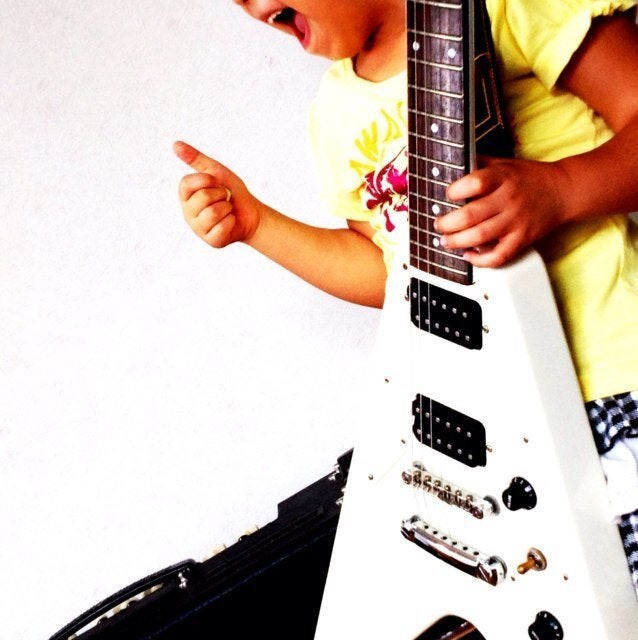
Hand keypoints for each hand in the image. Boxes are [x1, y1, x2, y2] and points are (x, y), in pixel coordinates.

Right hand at [174, 141, 262, 247]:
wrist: (251, 213)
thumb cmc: (232, 192)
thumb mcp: (216, 171)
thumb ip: (196, 159)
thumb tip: (175, 144)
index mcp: (186, 196)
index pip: (186, 184)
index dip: (206, 180)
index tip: (216, 182)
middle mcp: (188, 213)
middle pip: (203, 198)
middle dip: (221, 194)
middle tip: (225, 198)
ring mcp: (199, 229)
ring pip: (212, 213)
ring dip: (227, 208)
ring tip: (227, 210)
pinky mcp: (211, 241)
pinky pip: (222, 226)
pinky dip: (232, 221)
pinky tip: (231, 222)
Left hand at [434, 156, 570, 266]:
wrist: (563, 191)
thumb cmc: (528, 178)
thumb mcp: (504, 163)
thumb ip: (480, 164)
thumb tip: (452, 164)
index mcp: (503, 177)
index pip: (475, 182)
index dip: (455, 191)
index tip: (447, 195)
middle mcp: (508, 199)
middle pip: (471, 215)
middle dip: (447, 223)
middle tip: (438, 225)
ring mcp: (516, 221)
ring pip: (480, 236)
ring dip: (456, 241)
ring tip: (445, 241)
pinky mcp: (522, 239)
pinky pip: (498, 256)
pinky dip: (480, 260)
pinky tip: (468, 255)